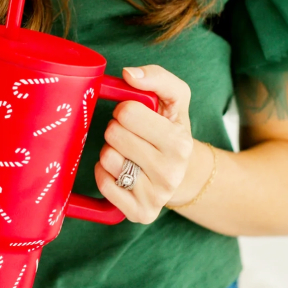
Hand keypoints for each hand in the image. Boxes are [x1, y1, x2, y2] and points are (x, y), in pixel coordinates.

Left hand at [95, 65, 192, 223]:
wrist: (184, 175)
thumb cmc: (171, 132)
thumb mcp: (175, 100)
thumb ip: (157, 78)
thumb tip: (129, 74)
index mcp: (179, 142)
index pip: (128, 112)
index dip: (125, 110)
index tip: (135, 118)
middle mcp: (170, 173)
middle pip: (113, 135)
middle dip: (116, 130)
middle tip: (129, 137)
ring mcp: (155, 196)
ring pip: (106, 159)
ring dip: (109, 152)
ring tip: (127, 154)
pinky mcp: (139, 213)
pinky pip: (103, 184)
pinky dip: (104, 174)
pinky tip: (120, 172)